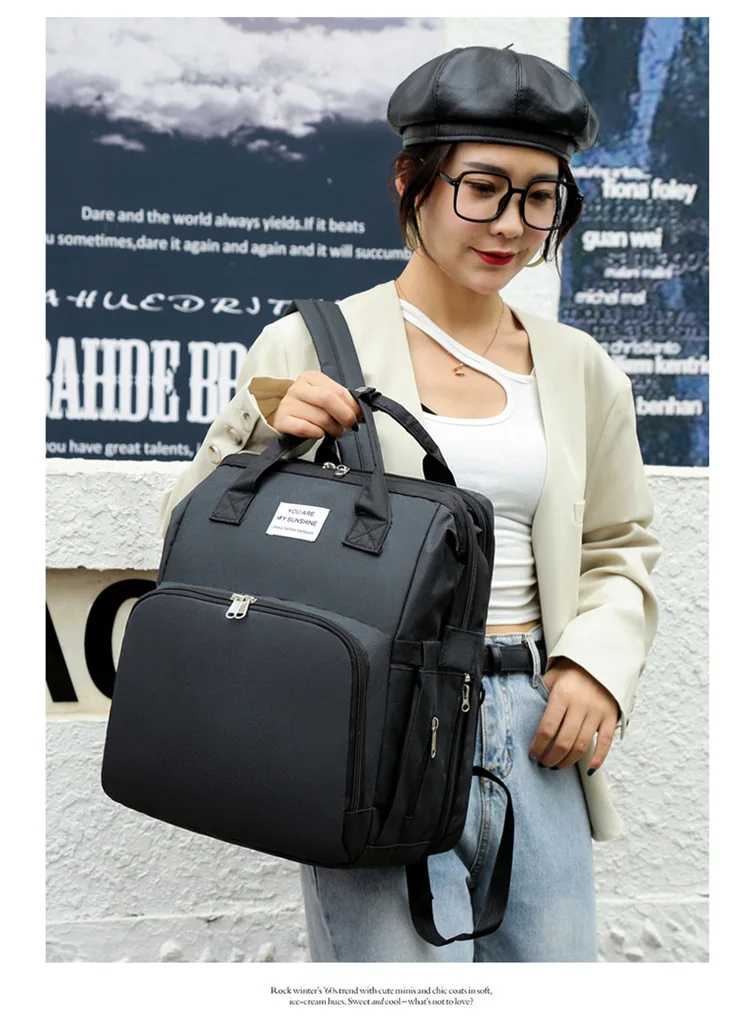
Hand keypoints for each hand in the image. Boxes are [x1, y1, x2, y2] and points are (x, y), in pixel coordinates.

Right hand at [266, 371, 363, 438]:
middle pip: (328, 399)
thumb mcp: (323, 399)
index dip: (352, 405)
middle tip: (350, 425)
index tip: (360, 416)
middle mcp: (298, 388)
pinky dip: (317, 433)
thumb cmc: (307, 409)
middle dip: (345, 415)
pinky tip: (319, 433)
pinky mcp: (282, 420)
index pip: (337, 390)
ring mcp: (288, 404)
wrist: (284, 419)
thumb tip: (361, 411)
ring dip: (333, 428)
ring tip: (334, 431)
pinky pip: (306, 428)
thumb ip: (341, 400)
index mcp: (311, 378)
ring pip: (320, 417)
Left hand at [528, 658, 619, 773]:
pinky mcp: (611, 717)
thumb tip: (526, 712)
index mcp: (562, 694)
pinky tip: (588, 768)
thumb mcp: (552, 676)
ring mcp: (598, 712)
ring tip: (558, 765)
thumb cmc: (572, 670)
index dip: (538, 746)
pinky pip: (605, 742)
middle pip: (564, 742)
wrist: (602, 659)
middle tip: (544, 763)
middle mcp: (580, 704)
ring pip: (582, 746)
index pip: (547, 728)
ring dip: (568, 760)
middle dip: (551, 757)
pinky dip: (598, 758)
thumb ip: (540, 693)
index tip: (533, 753)